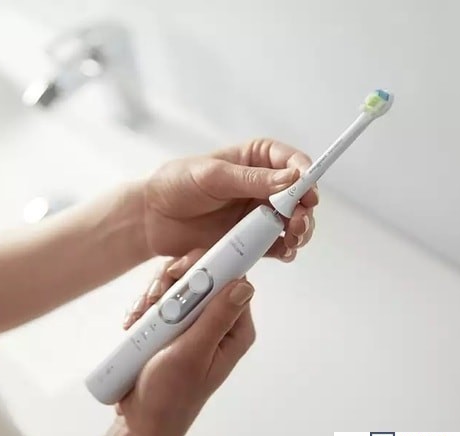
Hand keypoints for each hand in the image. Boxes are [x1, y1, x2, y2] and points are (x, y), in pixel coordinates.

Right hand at [116, 249, 255, 435]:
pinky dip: (143, 308)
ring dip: (152, 298)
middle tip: (153, 302)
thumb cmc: (170, 395)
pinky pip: (159, 300)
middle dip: (170, 284)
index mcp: (233, 330)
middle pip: (199, 276)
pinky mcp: (171, 325)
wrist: (142, 419)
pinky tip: (133, 325)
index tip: (179, 274)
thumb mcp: (193, 353)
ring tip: (139, 320)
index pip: (230, 280)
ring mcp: (192, 323)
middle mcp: (216, 322)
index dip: (206, 268)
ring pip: (176, 286)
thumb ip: (217, 318)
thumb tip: (243, 284)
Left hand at [143, 138, 317, 260]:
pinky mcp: (250, 239)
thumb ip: (251, 179)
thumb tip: (292, 179)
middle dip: (304, 209)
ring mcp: (257, 214)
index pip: (291, 161)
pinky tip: (285, 253)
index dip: (306, 174)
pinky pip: (275, 245)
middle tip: (297, 222)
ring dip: (299, 231)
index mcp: (255, 159)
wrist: (151, 218)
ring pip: (292, 222)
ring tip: (292, 238)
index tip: (308, 190)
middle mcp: (262, 185)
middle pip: (299, 196)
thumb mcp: (212, 176)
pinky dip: (284, 250)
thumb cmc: (177, 184)